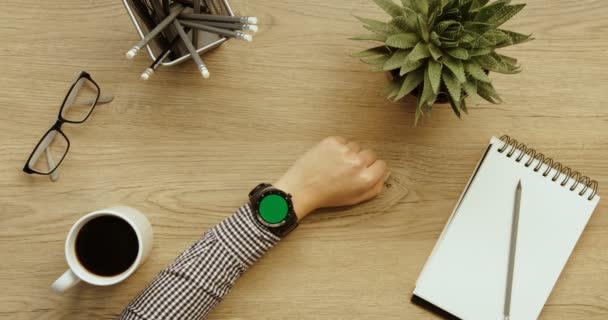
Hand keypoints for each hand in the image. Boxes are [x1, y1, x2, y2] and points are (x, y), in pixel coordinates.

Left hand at [274, 136, 389, 219]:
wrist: (302, 188)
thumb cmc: (327, 196)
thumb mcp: (355, 199)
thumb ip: (375, 187)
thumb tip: (385, 174)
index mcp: (366, 179)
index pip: (382, 165)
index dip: (373, 169)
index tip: (364, 171)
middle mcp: (357, 163)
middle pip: (370, 154)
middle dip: (362, 161)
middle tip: (348, 169)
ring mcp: (344, 150)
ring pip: (356, 146)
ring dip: (350, 153)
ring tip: (336, 165)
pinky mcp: (332, 141)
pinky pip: (343, 141)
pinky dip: (338, 147)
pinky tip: (329, 158)